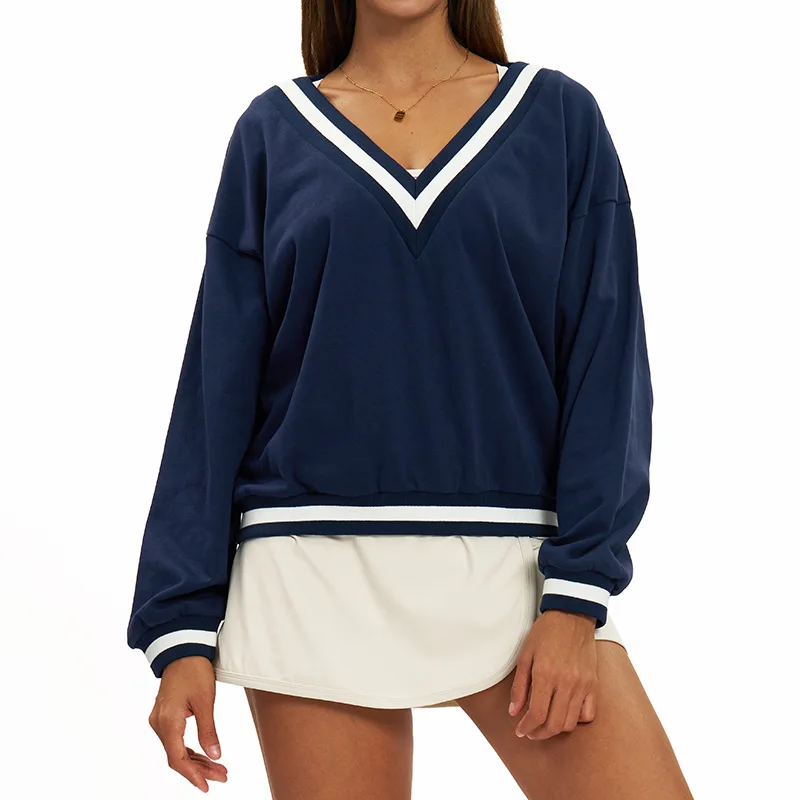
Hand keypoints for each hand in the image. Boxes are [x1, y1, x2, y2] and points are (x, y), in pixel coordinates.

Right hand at [148, 656, 227, 791]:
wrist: (182, 649)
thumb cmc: (193, 670)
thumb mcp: (205, 701)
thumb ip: (209, 730)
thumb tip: (215, 755)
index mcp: (167, 721)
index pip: (177, 759)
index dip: (193, 775)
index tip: (207, 785)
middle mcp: (159, 724)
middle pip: (177, 757)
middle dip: (199, 769)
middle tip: (222, 776)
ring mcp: (160, 720)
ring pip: (176, 750)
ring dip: (196, 761)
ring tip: (218, 769)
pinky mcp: (164, 716)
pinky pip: (175, 740)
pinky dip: (189, 749)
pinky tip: (204, 755)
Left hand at [508, 609, 598, 739]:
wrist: (572, 615)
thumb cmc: (545, 633)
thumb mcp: (525, 655)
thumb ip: (519, 686)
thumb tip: (513, 712)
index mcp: (546, 674)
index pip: (537, 714)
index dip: (527, 727)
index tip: (520, 730)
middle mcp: (566, 682)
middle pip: (555, 724)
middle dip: (539, 733)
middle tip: (530, 731)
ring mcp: (583, 684)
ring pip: (571, 722)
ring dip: (556, 729)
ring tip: (545, 725)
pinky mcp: (594, 684)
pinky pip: (588, 713)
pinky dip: (576, 720)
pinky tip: (564, 713)